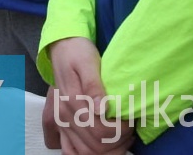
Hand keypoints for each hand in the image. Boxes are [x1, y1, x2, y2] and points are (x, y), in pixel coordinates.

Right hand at [47, 37, 134, 153]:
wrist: (62, 47)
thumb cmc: (78, 52)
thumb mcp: (87, 62)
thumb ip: (93, 85)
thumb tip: (102, 108)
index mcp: (71, 100)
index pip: (99, 130)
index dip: (120, 131)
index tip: (130, 119)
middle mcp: (63, 114)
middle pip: (95, 145)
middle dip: (117, 141)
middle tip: (129, 127)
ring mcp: (61, 121)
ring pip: (84, 152)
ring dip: (107, 150)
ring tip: (121, 137)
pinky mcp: (62, 123)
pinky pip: (69, 149)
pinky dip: (86, 154)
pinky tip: (102, 146)